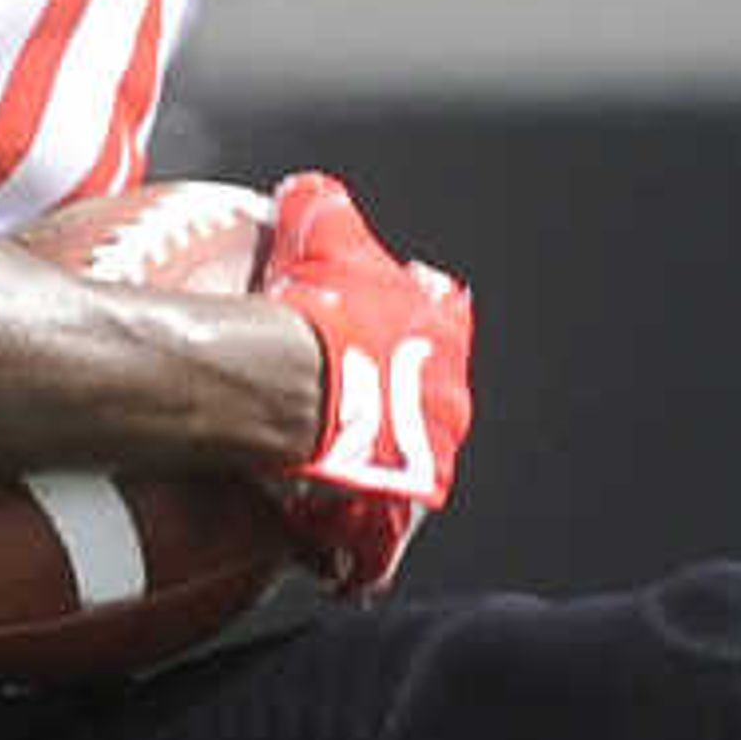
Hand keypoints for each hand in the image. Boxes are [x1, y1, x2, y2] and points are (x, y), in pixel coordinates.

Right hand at [257, 168, 474, 593]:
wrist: (293, 383)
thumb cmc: (314, 305)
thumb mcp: (322, 228)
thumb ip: (324, 205)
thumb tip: (308, 191)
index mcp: (444, 333)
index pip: (444, 320)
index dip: (412, 321)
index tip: (377, 328)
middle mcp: (447, 402)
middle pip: (427, 402)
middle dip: (392, 402)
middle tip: (344, 402)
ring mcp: (422, 463)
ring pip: (402, 472)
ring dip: (371, 472)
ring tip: (329, 476)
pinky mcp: (388, 517)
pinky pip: (371, 541)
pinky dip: (351, 546)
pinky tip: (326, 548)